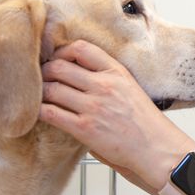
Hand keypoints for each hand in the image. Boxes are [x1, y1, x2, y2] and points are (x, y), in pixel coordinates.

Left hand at [40, 40, 194, 189]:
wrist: (156, 147)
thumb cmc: (144, 121)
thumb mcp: (129, 87)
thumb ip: (105, 78)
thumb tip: (75, 76)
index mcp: (116, 72)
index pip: (81, 48)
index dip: (62, 51)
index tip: (57, 59)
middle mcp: (104, 85)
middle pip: (59, 67)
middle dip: (45, 71)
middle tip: (41, 79)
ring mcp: (93, 107)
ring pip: (50, 89)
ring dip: (40, 92)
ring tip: (40, 97)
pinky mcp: (84, 128)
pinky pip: (50, 113)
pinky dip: (39, 111)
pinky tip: (40, 113)